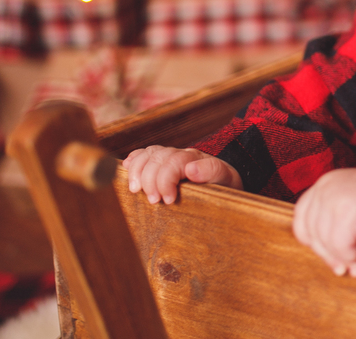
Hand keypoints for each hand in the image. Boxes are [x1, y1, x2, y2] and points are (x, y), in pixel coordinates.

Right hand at [123, 145, 242, 204]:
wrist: (226, 188)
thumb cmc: (225, 189)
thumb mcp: (227, 182)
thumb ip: (212, 172)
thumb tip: (191, 169)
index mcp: (199, 159)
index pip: (176, 161)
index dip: (166, 180)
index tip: (168, 200)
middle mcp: (184, 155)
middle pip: (159, 157)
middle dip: (151, 179)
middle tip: (154, 202)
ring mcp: (172, 157)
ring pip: (149, 154)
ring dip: (138, 171)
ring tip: (136, 191)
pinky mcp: (162, 164)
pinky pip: (145, 155)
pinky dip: (134, 160)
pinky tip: (127, 168)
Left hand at [292, 168, 355, 277]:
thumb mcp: (352, 206)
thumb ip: (335, 225)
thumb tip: (334, 264)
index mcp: (324, 185)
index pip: (302, 220)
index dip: (314, 243)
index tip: (331, 255)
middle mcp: (326, 188)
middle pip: (312, 233)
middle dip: (329, 255)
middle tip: (346, 267)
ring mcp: (337, 197)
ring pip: (325, 241)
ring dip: (344, 256)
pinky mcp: (350, 210)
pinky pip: (341, 244)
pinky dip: (353, 253)